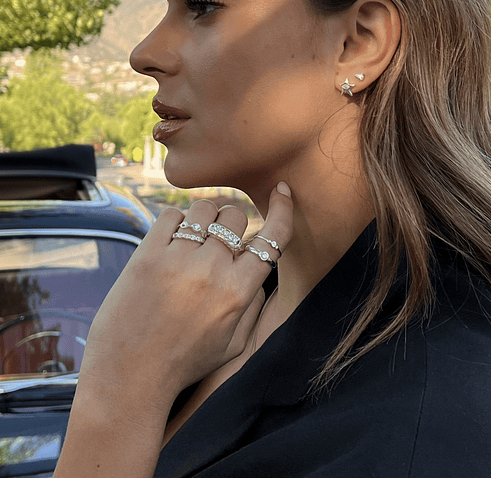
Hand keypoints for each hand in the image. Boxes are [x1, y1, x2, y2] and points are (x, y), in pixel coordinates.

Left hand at [77, 182, 292, 416]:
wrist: (129, 376)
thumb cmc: (183, 363)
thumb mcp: (232, 345)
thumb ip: (253, 307)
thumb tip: (260, 272)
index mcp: (238, 293)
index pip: (272, 238)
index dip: (283, 209)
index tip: (282, 191)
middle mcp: (211, 271)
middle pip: (235, 214)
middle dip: (232, 222)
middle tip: (219, 237)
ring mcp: (177, 260)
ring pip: (204, 207)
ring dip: (204, 217)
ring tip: (193, 237)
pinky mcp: (147, 255)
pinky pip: (170, 215)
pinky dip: (175, 222)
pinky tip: (171, 241)